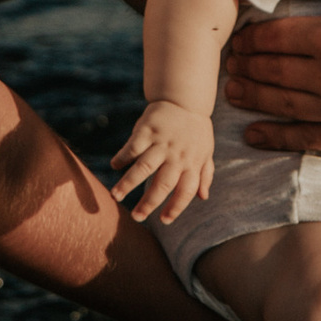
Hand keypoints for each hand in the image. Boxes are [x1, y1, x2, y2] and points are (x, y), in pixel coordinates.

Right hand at [112, 98, 213, 224]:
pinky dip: (123, 157)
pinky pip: (133, 146)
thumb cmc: (195, 130)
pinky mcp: (147, 130)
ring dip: (128, 183)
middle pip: (162, 184)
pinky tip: (114, 166)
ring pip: (144, 167)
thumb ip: (205, 174)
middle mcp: (177, 156)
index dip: (176, 207)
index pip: (185, 191)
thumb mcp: (206, 152)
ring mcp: (161, 143)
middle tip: (136, 217)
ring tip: (115, 196)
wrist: (185, 99)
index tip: (164, 221)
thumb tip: (203, 197)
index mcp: (192, 163)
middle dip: (149, 203)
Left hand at [223, 0, 320, 157]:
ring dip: (250, 98)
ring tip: (234, 90)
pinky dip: (274, 137)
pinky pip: (304, 139)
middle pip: (269, 72)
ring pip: (280, 105)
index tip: (238, 37)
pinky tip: (254, 133)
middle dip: (243, 67)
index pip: (271, 38)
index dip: (247, 38)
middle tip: (229, 63)